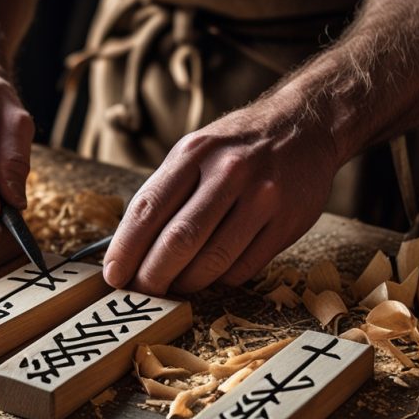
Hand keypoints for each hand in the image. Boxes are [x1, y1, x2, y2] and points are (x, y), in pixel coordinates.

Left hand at [103, 102, 340, 294]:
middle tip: (142, 293)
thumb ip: (166, 192)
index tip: (113, 276)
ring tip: (175, 286)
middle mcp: (229, 172)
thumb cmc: (238, 146)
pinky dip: (221, 279)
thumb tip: (128, 248)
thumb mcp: (196, 150)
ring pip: (212, 261)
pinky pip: (244, 268)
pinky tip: (213, 274)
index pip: (148, 209)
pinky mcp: (287, 222)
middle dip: (153, 276)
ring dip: (187, 283)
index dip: (125, 249)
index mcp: (195, 153)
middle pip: (179, 240)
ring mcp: (262, 197)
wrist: (305, 126)